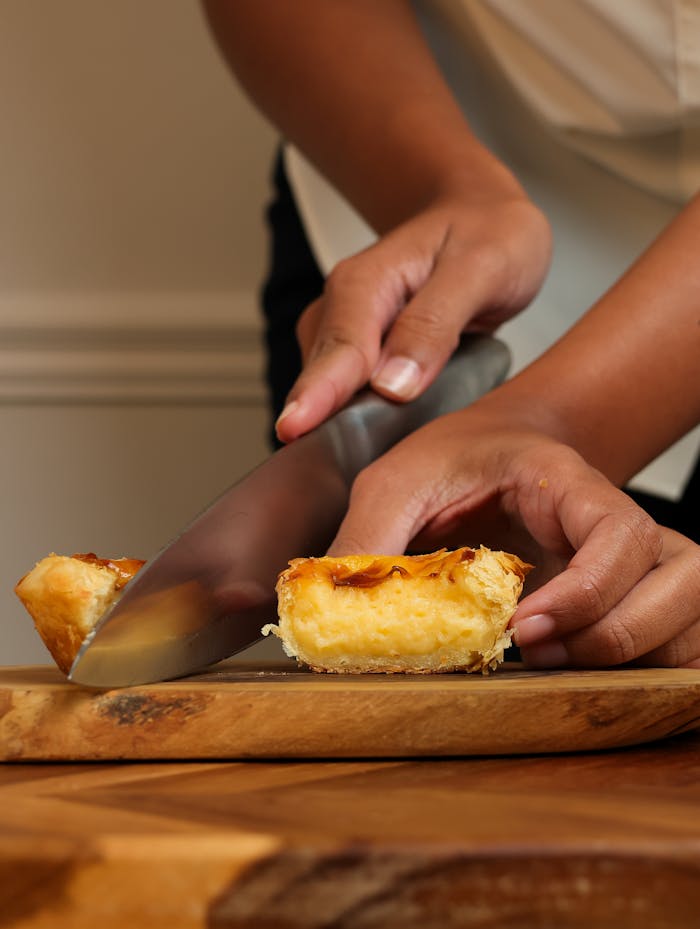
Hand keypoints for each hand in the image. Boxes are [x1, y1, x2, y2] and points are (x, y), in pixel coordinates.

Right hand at [275, 189, 550, 441]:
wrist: (482, 218)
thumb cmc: (487, 235)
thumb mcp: (481, 267)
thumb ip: (435, 324)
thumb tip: (391, 387)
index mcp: (366, 282)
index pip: (339, 348)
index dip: (318, 393)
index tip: (294, 430)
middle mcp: (343, 309)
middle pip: (324, 380)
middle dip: (324, 426)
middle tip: (334, 475)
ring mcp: (346, 334)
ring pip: (333, 394)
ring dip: (345, 429)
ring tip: (365, 468)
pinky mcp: (359, 358)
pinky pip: (350, 397)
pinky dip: (362, 421)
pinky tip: (381, 445)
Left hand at [327, 407, 699, 668]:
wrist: (486, 452)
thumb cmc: (453, 457)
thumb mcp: (396, 481)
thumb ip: (367, 537)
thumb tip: (332, 609)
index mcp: (567, 484)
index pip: (621, 534)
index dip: (590, 590)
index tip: (527, 625)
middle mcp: (613, 523)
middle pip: (684, 579)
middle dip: (621, 633)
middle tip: (541, 651)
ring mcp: (628, 563)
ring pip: (691, 612)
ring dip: (640, 651)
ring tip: (559, 661)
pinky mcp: (620, 595)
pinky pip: (673, 635)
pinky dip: (645, 662)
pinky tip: (581, 664)